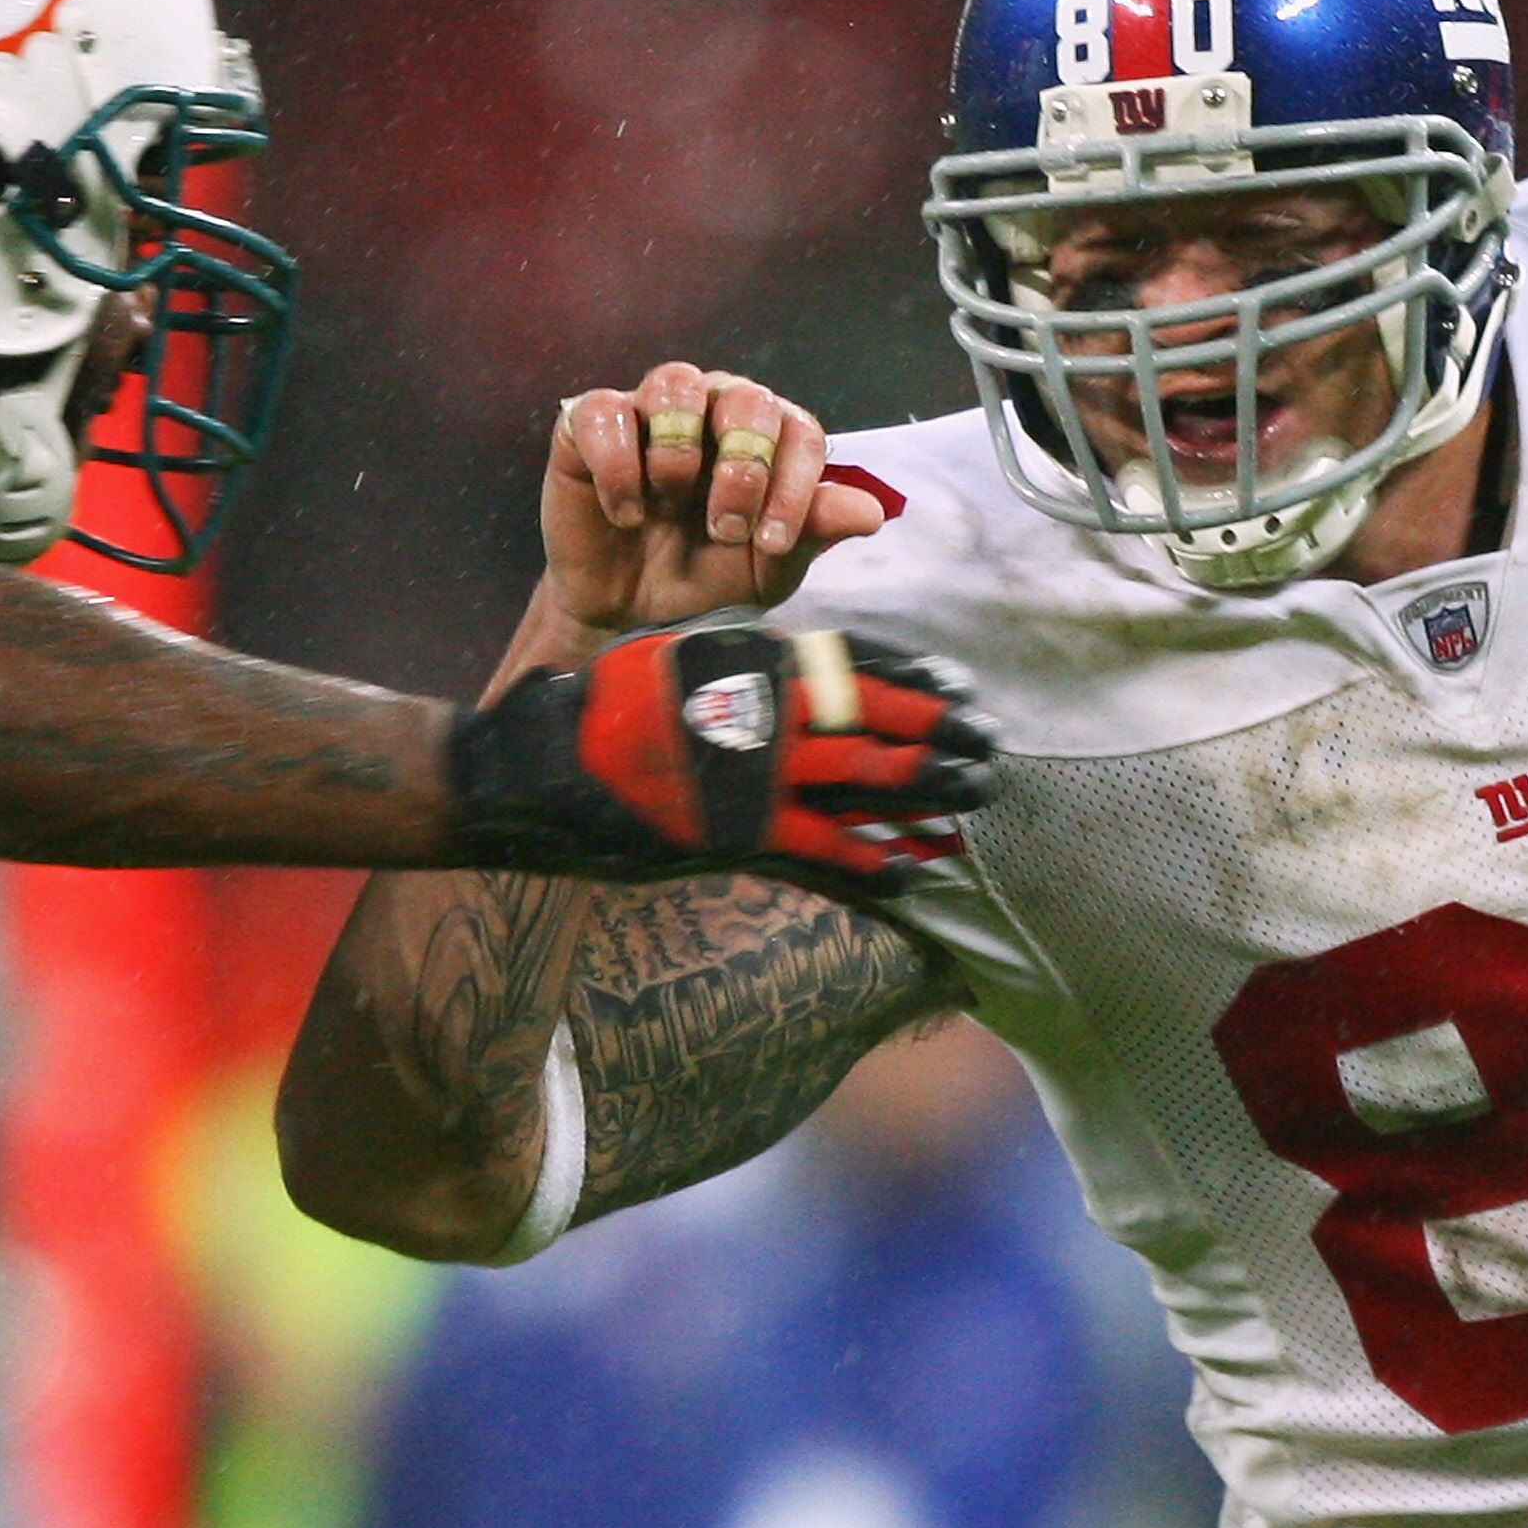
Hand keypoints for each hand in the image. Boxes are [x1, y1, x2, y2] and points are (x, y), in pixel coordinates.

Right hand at [443, 620, 996, 885]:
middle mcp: (764, 708)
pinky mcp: (738, 832)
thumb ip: (738, 663)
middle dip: (941, 736)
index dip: (915, 677)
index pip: (854, 660)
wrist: (539, 768)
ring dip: (927, 796)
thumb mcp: (675, 657)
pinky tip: (909, 870)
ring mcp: (754, 772)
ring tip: (973, 807)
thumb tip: (793, 667)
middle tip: (988, 750)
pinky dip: (871, 860)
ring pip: (865, 780)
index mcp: (751, 658)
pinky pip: (823, 848)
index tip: (958, 688)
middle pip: (878, 718)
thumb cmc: (604, 707)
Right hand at [544, 362, 884, 638]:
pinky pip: (604, 411)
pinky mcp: (590, 426)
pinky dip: (618, 466)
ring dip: (678, 452)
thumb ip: (813, 531)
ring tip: (667, 507)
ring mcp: (651, 411)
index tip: (774, 541)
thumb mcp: (766, 568)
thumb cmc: (706, 579)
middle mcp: (714, 410)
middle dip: (743, 467)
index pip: (799, 430)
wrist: (630, 615)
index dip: (794, 483)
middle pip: (745, 397)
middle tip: (725, 528)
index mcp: (767, 438)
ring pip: (675, 382)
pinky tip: (626, 514)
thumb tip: (869, 511)